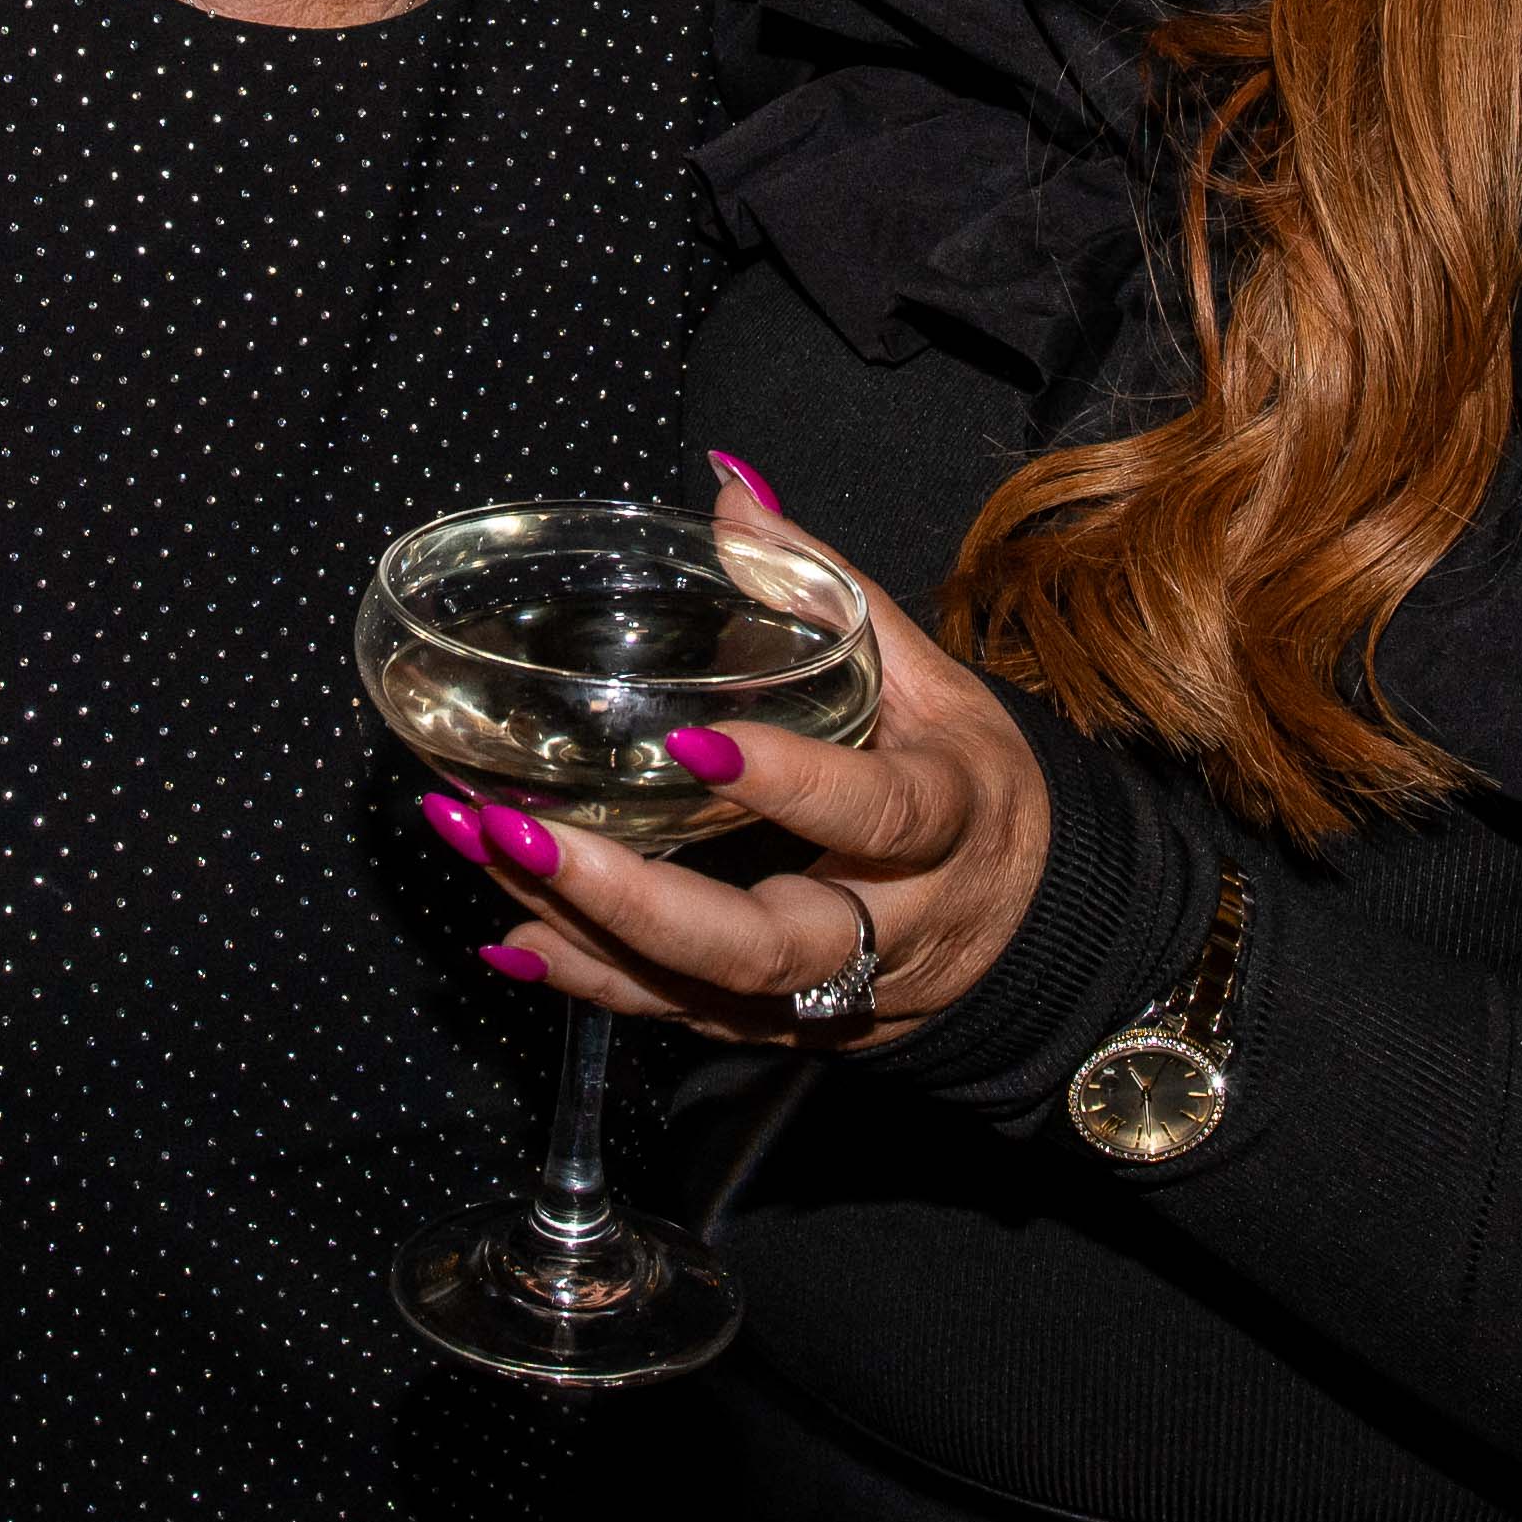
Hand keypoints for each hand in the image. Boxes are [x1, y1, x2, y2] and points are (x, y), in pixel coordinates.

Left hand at [434, 464, 1057, 1045]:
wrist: (1040, 922)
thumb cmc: (971, 779)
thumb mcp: (933, 678)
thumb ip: (828, 589)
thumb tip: (730, 492)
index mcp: (952, 820)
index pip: (879, 815)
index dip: (792, 786)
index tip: (691, 742)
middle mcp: (900, 926)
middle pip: (768, 946)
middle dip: (632, 901)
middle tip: (517, 829)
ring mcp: (840, 997)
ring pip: (708, 991)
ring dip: (582, 933)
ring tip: (481, 853)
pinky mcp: (791, 1029)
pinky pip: (686, 1020)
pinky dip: (594, 983)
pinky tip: (514, 938)